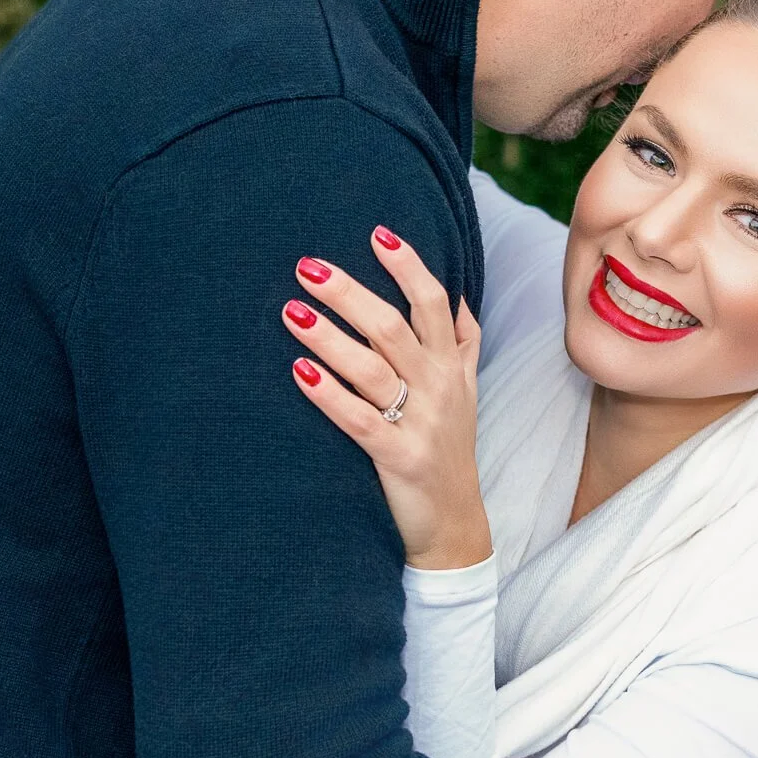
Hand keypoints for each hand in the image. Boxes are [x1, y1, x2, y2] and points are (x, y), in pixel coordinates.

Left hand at [284, 227, 489, 569]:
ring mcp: (421, 423)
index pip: (434, 302)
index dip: (409, 265)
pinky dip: (329, 394)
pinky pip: (360, 420)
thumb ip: (463, 341)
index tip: (376, 232)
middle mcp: (440, 387)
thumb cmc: (450, 449)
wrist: (455, 525)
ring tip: (290, 312)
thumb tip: (456, 292)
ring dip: (329, 337)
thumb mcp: (467, 391)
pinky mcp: (399, 458)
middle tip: (307, 266)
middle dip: (350, 293)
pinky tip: (298, 372)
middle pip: (394, 326)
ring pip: (372, 368)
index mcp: (452, 365)